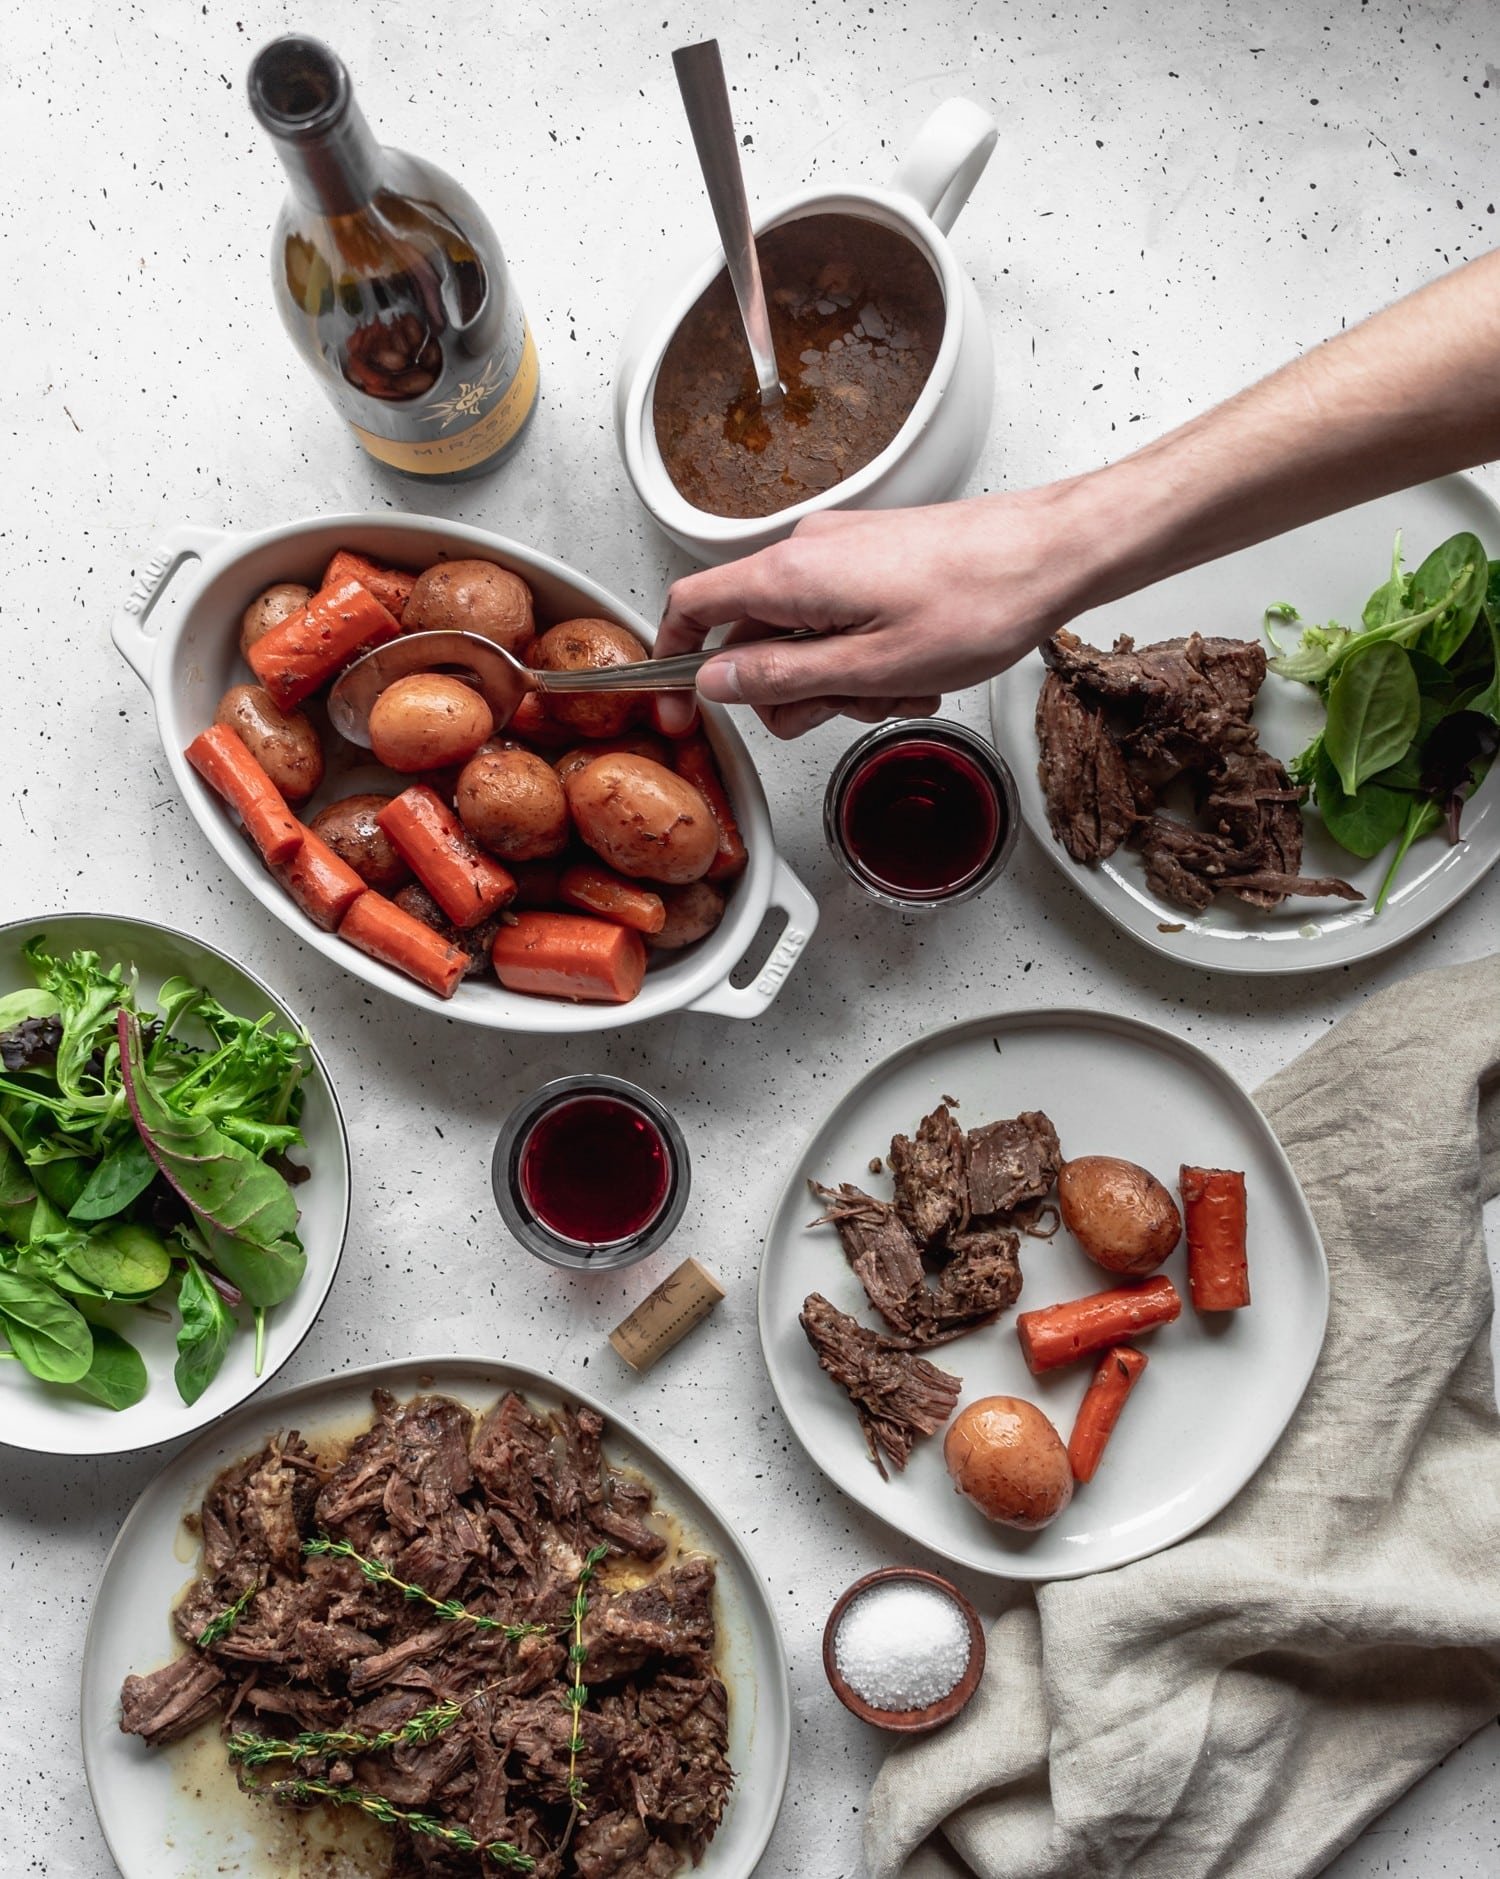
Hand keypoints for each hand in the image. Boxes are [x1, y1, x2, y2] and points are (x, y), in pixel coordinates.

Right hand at [653, 486, 1099, 736]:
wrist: (1051, 553)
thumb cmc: (979, 601)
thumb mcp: (870, 667)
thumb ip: (780, 678)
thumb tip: (713, 684)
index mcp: (791, 575)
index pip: (691, 608)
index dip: (674, 663)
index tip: (683, 711)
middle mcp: (806, 553)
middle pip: (751, 637)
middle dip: (793, 689)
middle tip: (847, 706)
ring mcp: (841, 553)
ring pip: (802, 637)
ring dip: (842, 679)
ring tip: (901, 683)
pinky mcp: (872, 559)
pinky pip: (840, 620)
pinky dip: (868, 655)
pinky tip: (917, 665)